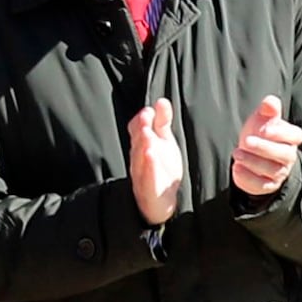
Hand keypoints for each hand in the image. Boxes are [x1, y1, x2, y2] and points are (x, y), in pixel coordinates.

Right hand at [126, 98, 184, 224]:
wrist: (160, 200)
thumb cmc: (160, 167)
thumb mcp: (164, 142)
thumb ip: (162, 122)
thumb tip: (162, 101)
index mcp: (141, 144)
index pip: (136, 128)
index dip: (142, 119)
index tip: (150, 111)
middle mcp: (138, 157)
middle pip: (137, 140)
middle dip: (141, 128)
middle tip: (147, 116)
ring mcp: (141, 172)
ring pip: (139, 158)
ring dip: (143, 145)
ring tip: (148, 134)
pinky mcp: (148, 188)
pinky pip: (146, 176)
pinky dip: (148, 166)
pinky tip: (151, 156)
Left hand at [228, 96, 301, 200]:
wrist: (253, 155)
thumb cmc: (260, 133)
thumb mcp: (263, 119)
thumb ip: (268, 110)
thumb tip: (270, 101)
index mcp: (291, 138)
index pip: (295, 136)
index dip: (282, 133)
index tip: (265, 130)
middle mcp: (288, 157)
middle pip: (285, 155)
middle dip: (265, 148)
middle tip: (247, 141)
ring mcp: (280, 172)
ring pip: (272, 170)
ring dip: (253, 162)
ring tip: (237, 153)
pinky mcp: (268, 185)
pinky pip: (262, 186)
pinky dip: (249, 178)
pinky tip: (237, 168)